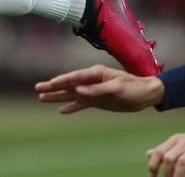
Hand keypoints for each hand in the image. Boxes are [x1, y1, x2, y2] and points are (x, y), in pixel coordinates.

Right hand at [36, 65, 165, 114]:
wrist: (146, 95)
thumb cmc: (134, 87)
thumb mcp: (117, 87)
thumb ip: (98, 89)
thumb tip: (79, 90)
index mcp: (96, 73)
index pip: (75, 77)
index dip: (62, 80)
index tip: (50, 83)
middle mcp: (92, 81)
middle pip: (69, 84)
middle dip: (53, 87)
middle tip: (38, 88)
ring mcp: (93, 92)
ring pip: (72, 94)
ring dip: (58, 97)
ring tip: (42, 98)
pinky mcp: (97, 101)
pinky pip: (81, 104)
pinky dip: (71, 107)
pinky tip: (61, 110)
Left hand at [145, 118, 184, 176]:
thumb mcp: (180, 144)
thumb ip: (166, 150)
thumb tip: (148, 154)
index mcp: (176, 140)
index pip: (159, 152)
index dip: (153, 165)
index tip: (153, 176)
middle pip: (168, 158)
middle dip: (166, 173)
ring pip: (182, 162)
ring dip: (178, 176)